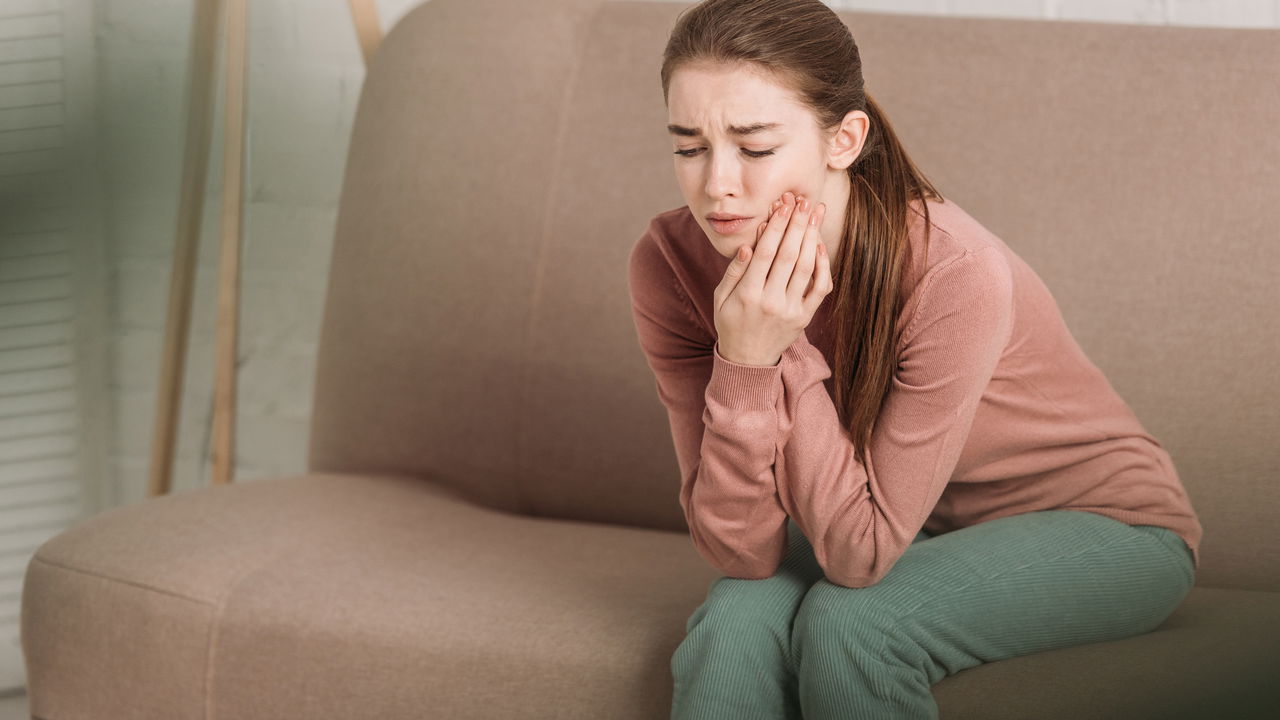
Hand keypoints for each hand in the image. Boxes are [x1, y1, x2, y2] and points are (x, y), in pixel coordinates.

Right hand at [713, 191, 833, 365]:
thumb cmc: (731, 323)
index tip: (783, 205)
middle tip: (804, 201)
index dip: (776, 226)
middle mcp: (771, 302)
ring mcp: (791, 310)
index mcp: (747, 295)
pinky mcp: (805, 317)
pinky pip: (819, 288)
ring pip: (806, 267)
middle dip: (797, 225)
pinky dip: (823, 266)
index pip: (765, 253)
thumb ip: (733, 272)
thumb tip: (747, 247)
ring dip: (812, 237)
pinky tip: (821, 245)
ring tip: (816, 213)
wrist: (748, 360)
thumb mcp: (720, 298)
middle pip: (788, 255)